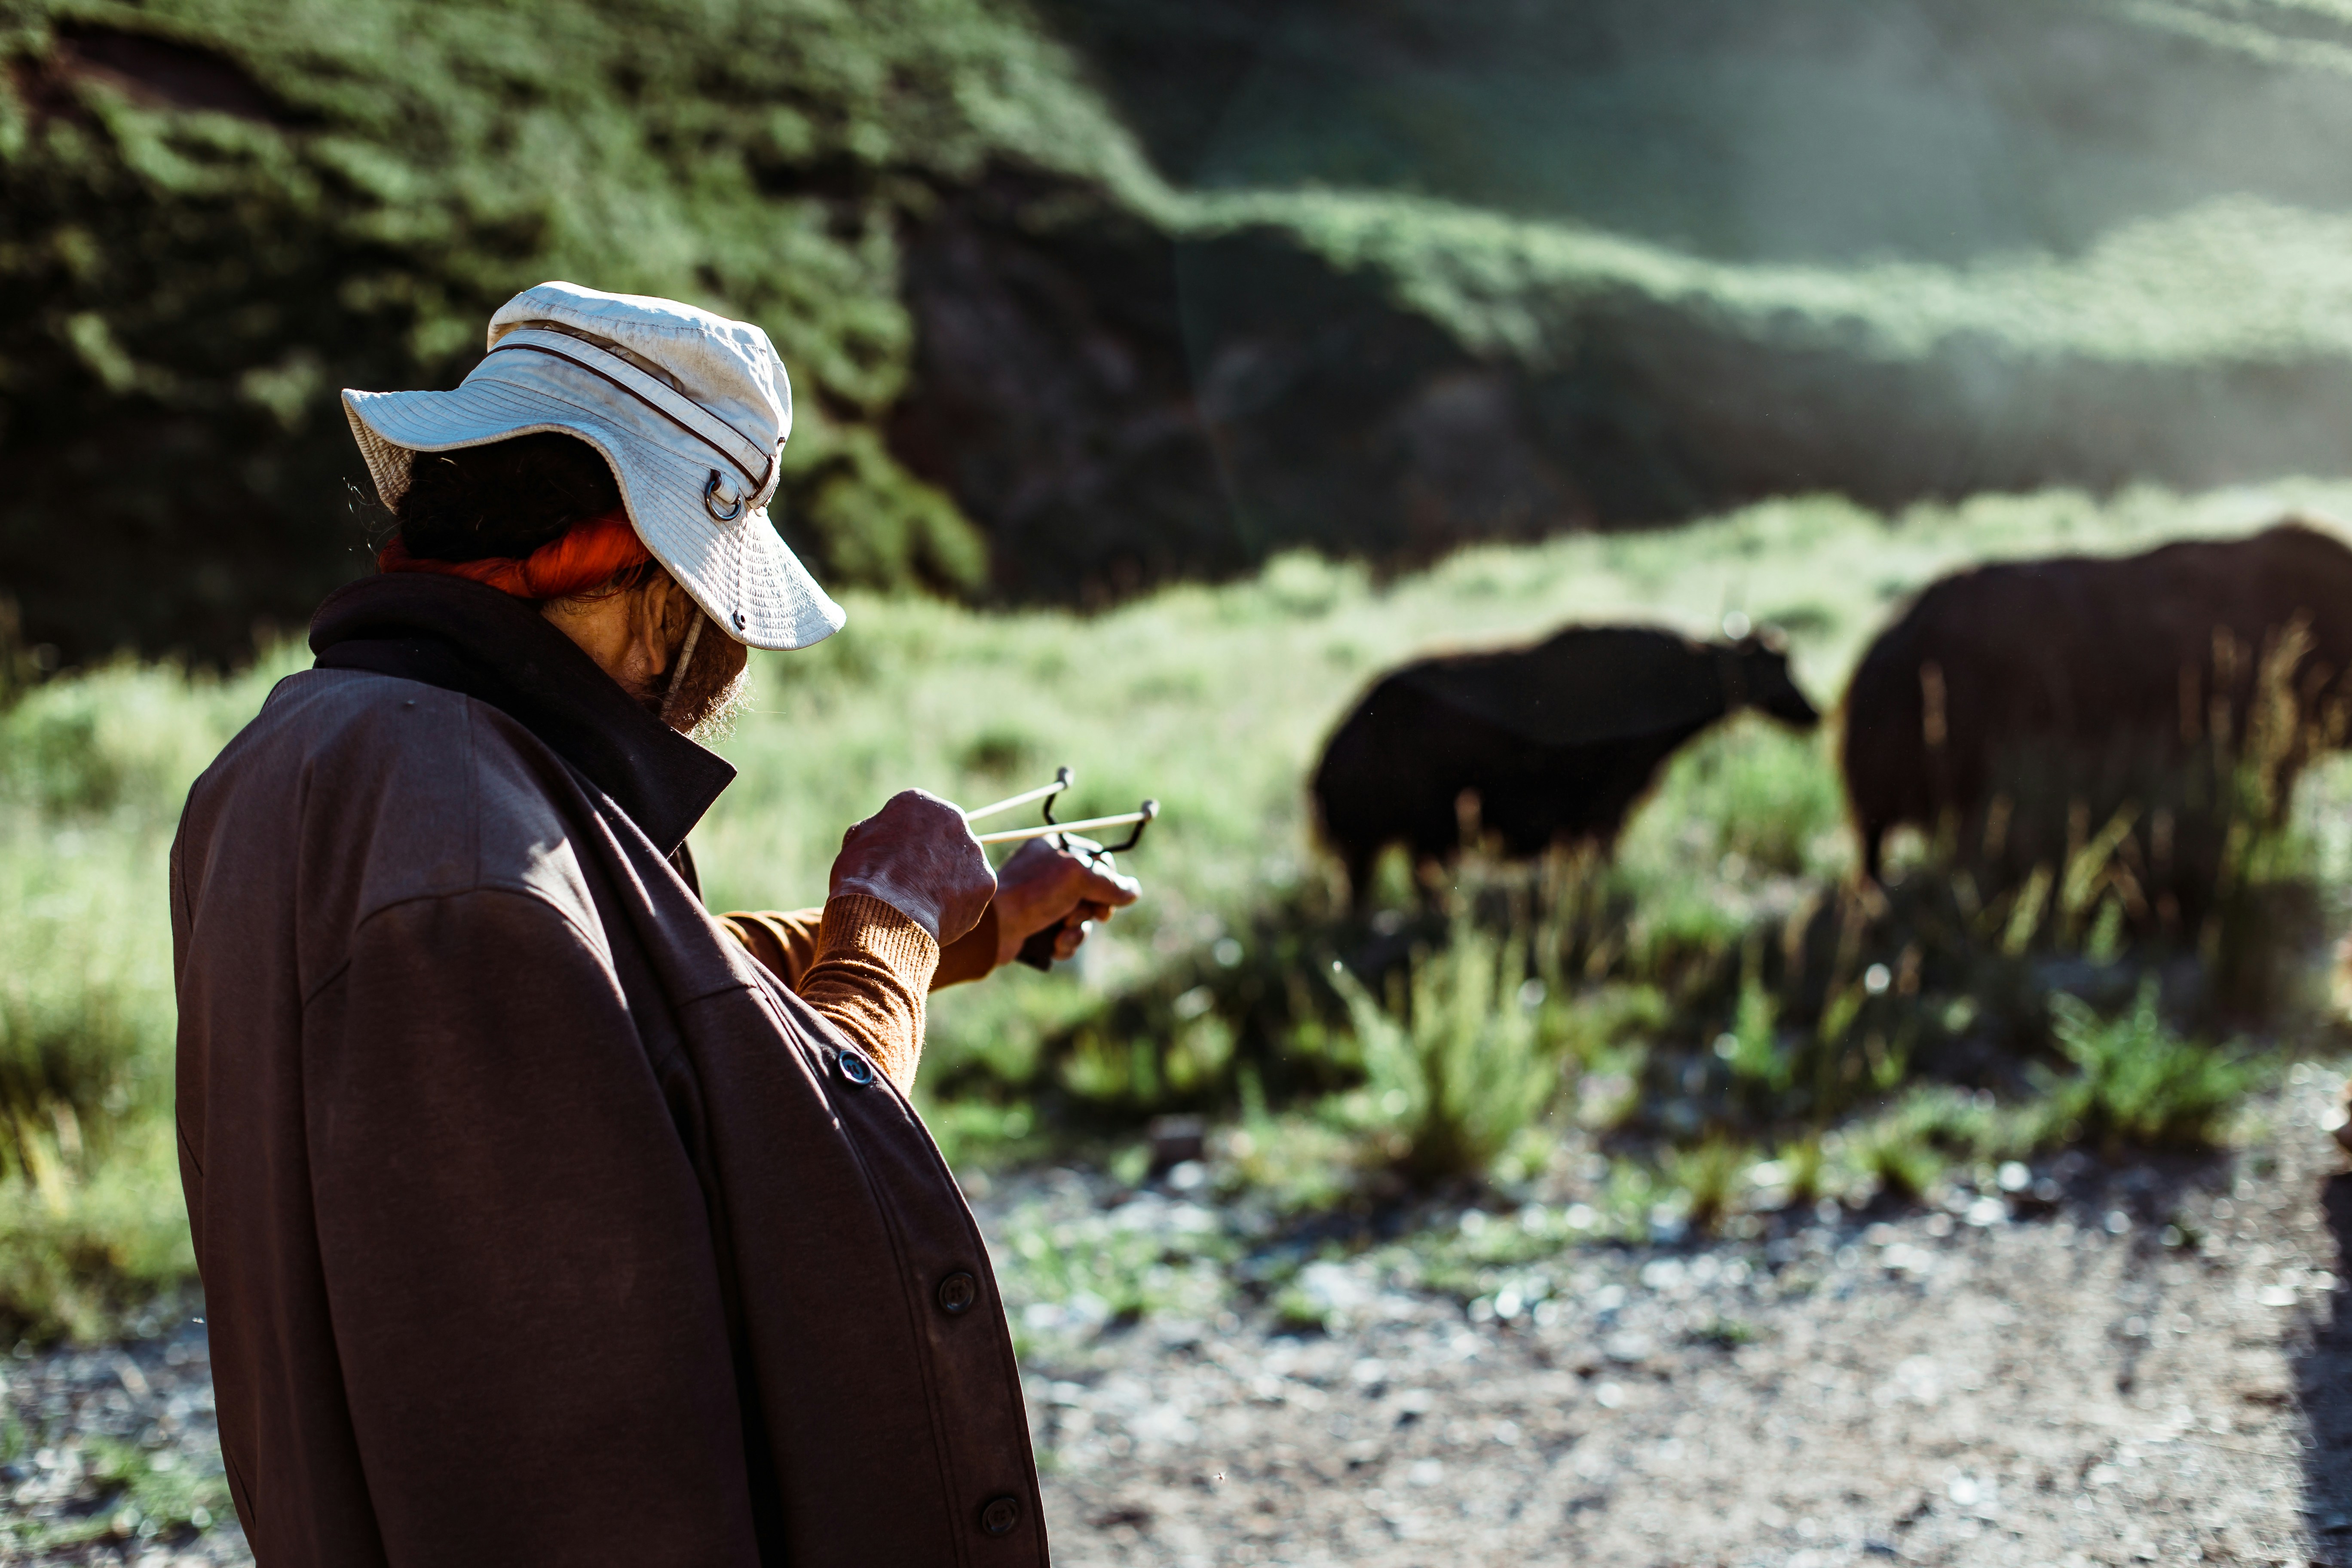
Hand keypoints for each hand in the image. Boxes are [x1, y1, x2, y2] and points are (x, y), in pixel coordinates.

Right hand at [829, 790, 996, 943]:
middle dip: (935, 858)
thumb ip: (878, 833)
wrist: (885, 913)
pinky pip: (974, 893)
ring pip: (963, 866)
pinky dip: (960, 905)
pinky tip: (939, 916)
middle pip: (947, 838)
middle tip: (917, 883)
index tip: (900, 860)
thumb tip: (882, 838)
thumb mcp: (856, 844)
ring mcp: (973, 849)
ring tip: (924, 905)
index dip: (909, 842)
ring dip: (950, 882)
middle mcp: (953, 817)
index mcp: (917, 802)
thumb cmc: (862, 878)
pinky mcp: (986, 879)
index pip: (918, 817)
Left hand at [989, 836, 1141, 966]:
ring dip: (1079, 931)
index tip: (1110, 898)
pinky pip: (1066, 935)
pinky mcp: (1036, 925)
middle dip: (1091, 910)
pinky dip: (1065, 943)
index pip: (1099, 860)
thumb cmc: (1033, 892)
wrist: (993, 926)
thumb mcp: (1077, 876)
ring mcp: (1042, 899)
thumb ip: (1110, 882)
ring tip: (1062, 934)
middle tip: (1081, 915)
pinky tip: (1054, 945)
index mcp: (1056, 847)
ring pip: (1082, 918)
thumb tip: (1133, 891)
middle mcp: (1050, 871)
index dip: (1110, 881)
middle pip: (1094, 892)